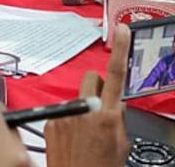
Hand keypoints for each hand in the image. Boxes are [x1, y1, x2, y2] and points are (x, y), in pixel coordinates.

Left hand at [44, 25, 129, 166]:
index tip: (123, 30)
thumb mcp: (122, 145)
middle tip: (101, 108)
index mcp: (107, 116)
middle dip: (98, 87)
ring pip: (77, 97)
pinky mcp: (51, 122)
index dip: (121, 49)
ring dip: (82, 107)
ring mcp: (65, 115)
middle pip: (91, 78)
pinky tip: (72, 139)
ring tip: (84, 133)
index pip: (116, 74)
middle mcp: (84, 111)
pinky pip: (64, 111)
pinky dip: (69, 120)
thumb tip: (115, 105)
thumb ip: (118, 119)